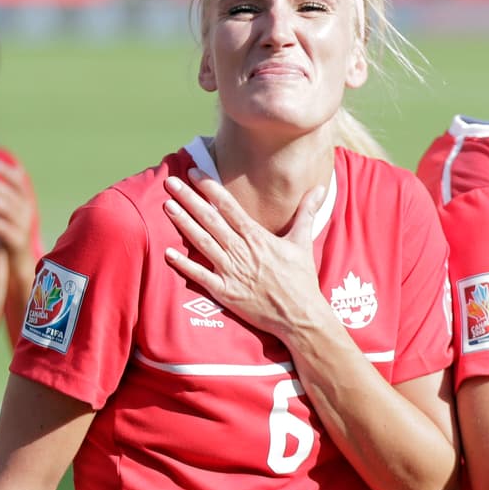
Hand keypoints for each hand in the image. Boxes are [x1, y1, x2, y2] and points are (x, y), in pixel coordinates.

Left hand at [0, 160, 37, 272]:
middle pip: (9, 194)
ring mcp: (23, 228)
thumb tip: (12, 170)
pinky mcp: (17, 242)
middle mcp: (27, 213)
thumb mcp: (12, 211)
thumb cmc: (13, 232)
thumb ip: (10, 193)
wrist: (22, 262)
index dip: (8, 173)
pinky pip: (6, 230)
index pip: (19, 183)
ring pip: (7, 209)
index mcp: (25, 203)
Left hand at [161, 168, 326, 338]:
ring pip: (202, 242)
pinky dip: (183, 265)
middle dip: (188, 199)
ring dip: (183, 223)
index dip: (210, 188)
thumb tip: (321, 189)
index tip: (194, 173)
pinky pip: (200, 276)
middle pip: (210, 219)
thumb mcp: (303, 242)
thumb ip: (306, 213)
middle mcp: (241, 251)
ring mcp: (231, 271)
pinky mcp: (225, 292)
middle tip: (171, 182)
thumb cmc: (301, 280)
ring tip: (167, 206)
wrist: (300, 316)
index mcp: (257, 237)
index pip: (229, 206)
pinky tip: (167, 253)